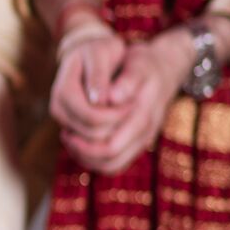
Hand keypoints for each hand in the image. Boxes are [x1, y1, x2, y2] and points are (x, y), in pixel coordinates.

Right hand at [48, 23, 129, 147]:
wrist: (89, 54)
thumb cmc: (99, 50)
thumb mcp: (101, 53)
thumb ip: (99, 76)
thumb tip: (99, 100)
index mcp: (63, 91)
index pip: (92, 116)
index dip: (116, 115)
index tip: (135, 103)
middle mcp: (58, 109)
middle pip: (91, 133)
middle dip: (117, 125)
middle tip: (134, 109)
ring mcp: (62, 119)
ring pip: (90, 143)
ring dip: (114, 133)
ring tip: (128, 114)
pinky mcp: (70, 127)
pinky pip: (89, 145)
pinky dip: (108, 138)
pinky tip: (122, 121)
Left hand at [63, 30, 196, 174]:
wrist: (164, 69)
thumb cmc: (145, 64)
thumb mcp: (138, 64)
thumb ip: (127, 81)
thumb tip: (110, 98)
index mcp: (144, 114)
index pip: (111, 143)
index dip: (85, 137)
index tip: (69, 123)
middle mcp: (146, 131)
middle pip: (108, 156)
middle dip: (82, 148)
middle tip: (65, 133)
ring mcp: (143, 139)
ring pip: (110, 165)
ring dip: (85, 156)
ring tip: (69, 138)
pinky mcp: (137, 143)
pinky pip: (113, 164)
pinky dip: (93, 159)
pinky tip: (79, 142)